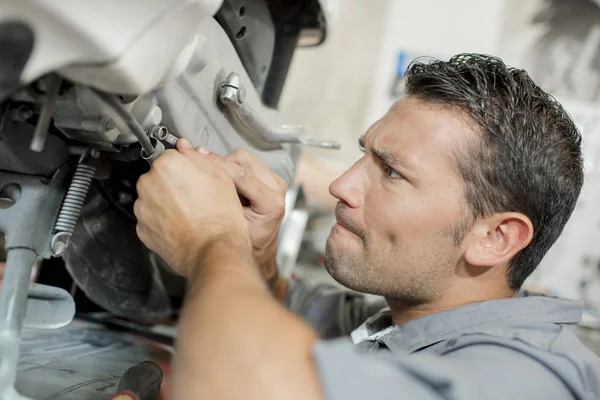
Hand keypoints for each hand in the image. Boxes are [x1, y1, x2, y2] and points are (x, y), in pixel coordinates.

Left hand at [134, 141, 250, 278]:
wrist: (214, 252)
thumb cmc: (221, 216)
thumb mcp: (221, 177)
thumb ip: (198, 157)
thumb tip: (185, 147)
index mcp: (167, 165)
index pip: (172, 156)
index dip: (186, 167)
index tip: (196, 179)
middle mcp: (148, 184)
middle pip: (159, 176)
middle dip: (173, 183)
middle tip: (195, 197)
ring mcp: (142, 208)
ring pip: (154, 197)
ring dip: (166, 202)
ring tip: (190, 214)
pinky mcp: (142, 229)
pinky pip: (151, 218)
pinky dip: (162, 220)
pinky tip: (181, 225)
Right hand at [181, 146, 286, 284]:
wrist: (260, 249)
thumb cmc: (247, 244)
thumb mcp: (232, 226)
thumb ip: (222, 203)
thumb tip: (201, 178)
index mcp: (272, 203)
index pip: (242, 175)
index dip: (217, 166)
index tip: (196, 161)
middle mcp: (276, 188)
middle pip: (242, 160)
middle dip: (220, 164)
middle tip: (202, 171)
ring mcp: (274, 181)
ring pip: (242, 158)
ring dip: (225, 165)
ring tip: (213, 178)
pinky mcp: (269, 178)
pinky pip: (246, 163)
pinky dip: (230, 167)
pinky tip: (220, 177)